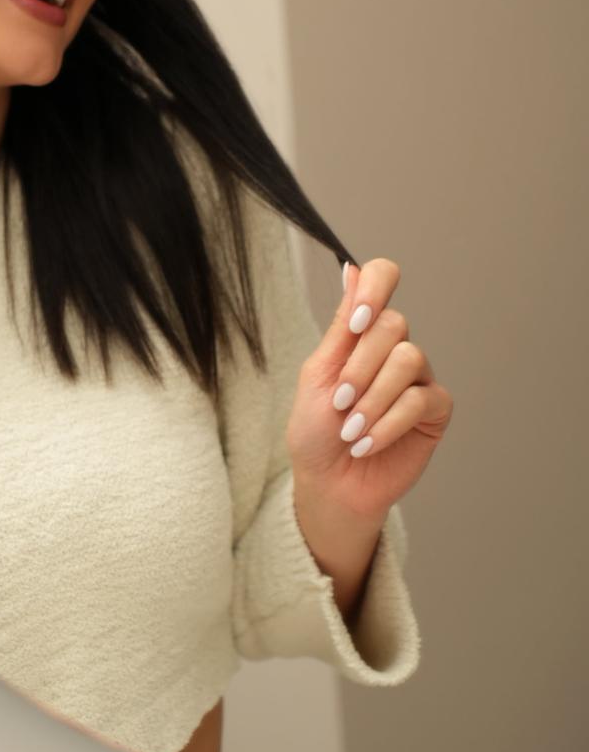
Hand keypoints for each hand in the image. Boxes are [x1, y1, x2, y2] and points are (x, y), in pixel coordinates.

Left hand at [286, 259, 452, 525]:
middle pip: (394, 325)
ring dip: (373, 399)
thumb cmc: (316, 428)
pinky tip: (368, 443)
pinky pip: (421, 400)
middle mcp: (394, 347)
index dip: (376, 288)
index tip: (357, 323)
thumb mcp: (320, 373)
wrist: (328, 482)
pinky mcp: (435, 411)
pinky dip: (388, 423)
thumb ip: (342, 325)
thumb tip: (351, 269)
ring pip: (410, 359)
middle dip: (360, 367)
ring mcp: (417, 378)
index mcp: (362, 331)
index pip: (383, 278)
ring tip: (351, 429)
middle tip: (340, 402)